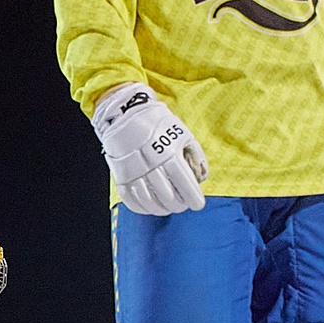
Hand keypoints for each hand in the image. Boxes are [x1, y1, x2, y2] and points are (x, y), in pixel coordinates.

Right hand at [92, 82, 207, 216]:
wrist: (125, 113)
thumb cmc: (157, 124)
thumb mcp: (181, 134)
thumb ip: (194, 155)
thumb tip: (202, 177)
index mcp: (167, 152)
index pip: (183, 181)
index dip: (192, 196)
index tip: (198, 204)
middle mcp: (149, 163)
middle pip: (166, 194)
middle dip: (178, 204)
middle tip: (183, 205)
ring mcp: (133, 170)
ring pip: (148, 200)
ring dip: (161, 209)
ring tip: (168, 208)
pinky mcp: (120, 174)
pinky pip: (130, 198)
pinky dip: (142, 207)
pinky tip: (150, 208)